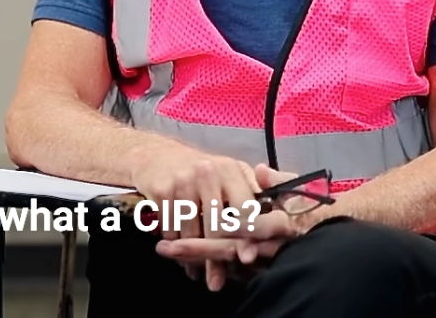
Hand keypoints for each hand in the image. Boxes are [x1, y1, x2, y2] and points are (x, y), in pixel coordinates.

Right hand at [153, 165, 323, 287]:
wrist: (156, 154)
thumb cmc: (202, 172)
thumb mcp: (230, 174)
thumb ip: (255, 195)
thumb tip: (279, 223)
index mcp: (231, 170)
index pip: (245, 209)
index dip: (247, 236)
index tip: (246, 259)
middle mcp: (208, 172)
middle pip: (218, 226)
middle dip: (218, 257)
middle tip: (217, 281)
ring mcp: (183, 180)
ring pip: (192, 231)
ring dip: (194, 256)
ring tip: (196, 272)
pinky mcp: (162, 189)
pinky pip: (171, 227)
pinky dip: (174, 243)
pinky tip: (177, 254)